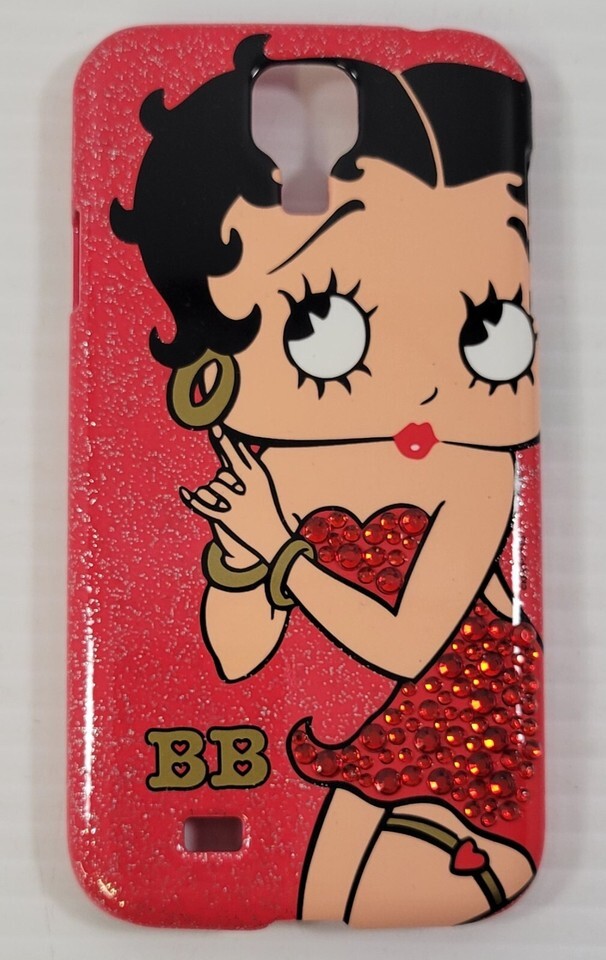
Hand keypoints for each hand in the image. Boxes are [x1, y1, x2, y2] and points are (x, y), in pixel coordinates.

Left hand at [179, 426, 290, 561]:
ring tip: (229, 507)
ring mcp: (236, 502)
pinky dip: (191, 500)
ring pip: (210, 488)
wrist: (272, 538)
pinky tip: (183, 491)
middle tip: (218, 437)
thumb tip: (229, 441)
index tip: (215, 423)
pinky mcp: (226, 517)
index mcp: (256, 475)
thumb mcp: (260, 482)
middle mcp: (247, 486)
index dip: (224, 438)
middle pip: (222, 470)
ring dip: (213, 496)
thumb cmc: (264, 505)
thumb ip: (244, 462)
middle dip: (222, 464)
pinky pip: (203, 505)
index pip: (237, 452)